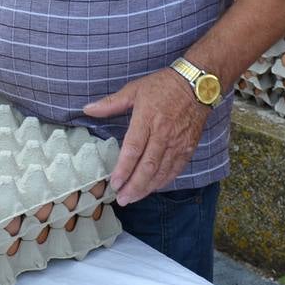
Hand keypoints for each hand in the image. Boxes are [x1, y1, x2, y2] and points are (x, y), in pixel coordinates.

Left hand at [84, 68, 210, 205]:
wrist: (197, 85)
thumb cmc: (163, 86)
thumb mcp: (134, 89)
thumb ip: (111, 103)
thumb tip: (87, 109)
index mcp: (147, 118)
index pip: (133, 149)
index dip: (124, 169)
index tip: (114, 183)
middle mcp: (163, 134)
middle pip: (147, 166)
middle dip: (134, 186)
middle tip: (122, 199)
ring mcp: (177, 143)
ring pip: (161, 172)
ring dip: (146, 188)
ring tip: (133, 198)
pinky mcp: (188, 147)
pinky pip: (175, 169)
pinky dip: (163, 181)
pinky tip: (153, 188)